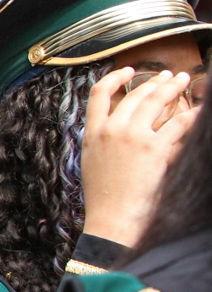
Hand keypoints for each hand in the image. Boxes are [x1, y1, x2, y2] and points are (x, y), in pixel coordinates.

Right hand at [80, 66, 197, 246]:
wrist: (111, 219)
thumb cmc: (104, 198)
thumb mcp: (92, 163)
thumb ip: (102, 141)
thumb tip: (118, 128)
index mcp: (92, 134)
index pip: (99, 94)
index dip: (114, 78)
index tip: (128, 71)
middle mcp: (111, 130)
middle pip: (135, 94)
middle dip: (155, 81)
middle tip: (169, 76)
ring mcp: (133, 137)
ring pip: (156, 101)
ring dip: (172, 87)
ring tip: (183, 81)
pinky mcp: (155, 149)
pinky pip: (178, 124)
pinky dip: (190, 114)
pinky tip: (198, 110)